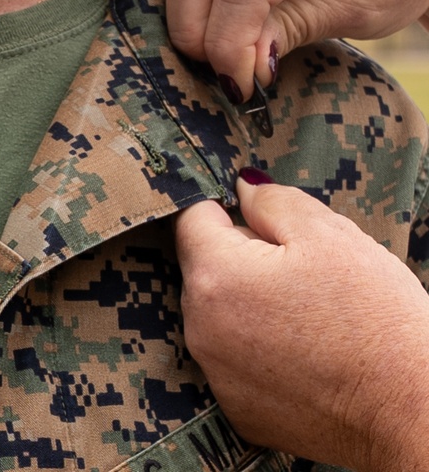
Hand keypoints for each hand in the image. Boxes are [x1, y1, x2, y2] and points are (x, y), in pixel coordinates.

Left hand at [175, 174, 428, 471]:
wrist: (411, 413)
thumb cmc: (374, 320)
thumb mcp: (329, 234)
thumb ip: (271, 200)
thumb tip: (240, 188)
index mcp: (215, 276)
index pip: (193, 217)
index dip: (234, 213)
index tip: (271, 228)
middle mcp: (201, 329)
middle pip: (205, 266)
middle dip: (242, 258)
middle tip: (302, 273)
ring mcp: (218, 376)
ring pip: (219, 313)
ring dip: (249, 304)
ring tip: (308, 315)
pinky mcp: (239, 410)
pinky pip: (236, 359)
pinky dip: (259, 350)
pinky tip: (305, 353)